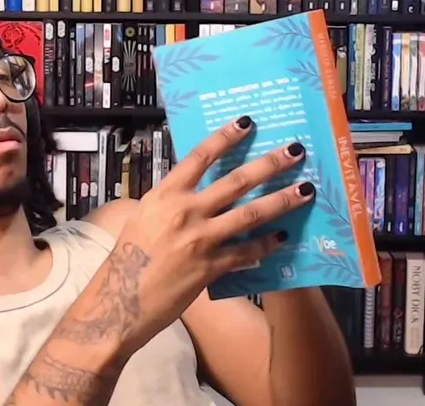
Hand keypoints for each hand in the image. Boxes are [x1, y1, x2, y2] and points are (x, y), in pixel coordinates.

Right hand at [106, 116, 313, 353]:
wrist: (118, 303)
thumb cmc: (128, 260)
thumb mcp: (145, 218)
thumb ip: (173, 201)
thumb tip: (199, 188)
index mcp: (165, 195)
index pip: (200, 157)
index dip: (225, 137)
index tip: (248, 121)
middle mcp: (185, 212)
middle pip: (237, 181)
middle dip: (270, 164)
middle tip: (296, 150)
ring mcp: (200, 239)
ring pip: (251, 214)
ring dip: (282, 200)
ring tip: (306, 190)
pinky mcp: (211, 267)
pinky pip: (247, 252)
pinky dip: (267, 244)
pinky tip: (284, 236)